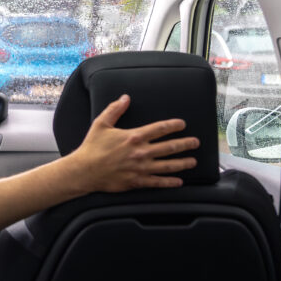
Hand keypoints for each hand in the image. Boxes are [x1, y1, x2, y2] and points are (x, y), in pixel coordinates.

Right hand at [68, 94, 198, 192]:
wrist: (84, 171)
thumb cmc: (92, 147)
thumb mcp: (101, 124)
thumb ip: (115, 109)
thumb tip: (125, 98)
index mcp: (134, 136)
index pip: (160, 128)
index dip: (174, 125)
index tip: (182, 124)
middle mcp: (141, 152)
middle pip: (170, 147)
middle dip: (185, 144)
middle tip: (195, 142)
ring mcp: (141, 168)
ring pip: (168, 165)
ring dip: (182, 163)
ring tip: (193, 161)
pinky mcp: (137, 181)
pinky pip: (158, 182)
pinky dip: (170, 182)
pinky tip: (179, 181)